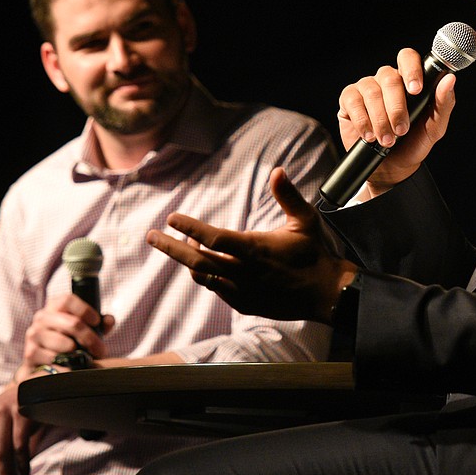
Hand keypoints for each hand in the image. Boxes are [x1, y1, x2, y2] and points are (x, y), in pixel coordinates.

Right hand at [22, 293, 114, 373]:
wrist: (43, 365)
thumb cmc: (69, 341)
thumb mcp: (85, 330)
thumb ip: (100, 323)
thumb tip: (108, 320)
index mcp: (54, 306)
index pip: (68, 300)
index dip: (85, 310)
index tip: (97, 322)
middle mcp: (42, 317)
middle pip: (72, 323)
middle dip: (90, 338)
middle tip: (101, 350)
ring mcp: (34, 334)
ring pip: (64, 343)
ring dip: (79, 354)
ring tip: (86, 359)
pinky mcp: (30, 353)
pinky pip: (54, 359)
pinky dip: (66, 364)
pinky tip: (70, 366)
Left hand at [146, 168, 356, 322]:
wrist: (325, 293)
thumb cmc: (314, 253)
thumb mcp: (305, 220)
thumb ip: (288, 196)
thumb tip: (277, 170)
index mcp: (255, 249)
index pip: (214, 238)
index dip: (190, 228)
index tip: (171, 218)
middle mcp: (244, 272)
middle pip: (198, 260)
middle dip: (171, 248)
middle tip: (151, 236)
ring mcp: (242, 291)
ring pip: (204, 276)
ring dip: (189, 261)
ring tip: (183, 246)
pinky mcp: (244, 304)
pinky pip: (217, 289)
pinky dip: (207, 276)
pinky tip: (205, 265)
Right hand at [336, 47, 457, 195]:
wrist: (392, 168)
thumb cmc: (414, 143)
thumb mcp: (434, 127)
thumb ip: (443, 103)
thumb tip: (450, 79)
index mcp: (408, 80)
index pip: (407, 58)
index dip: (411, 69)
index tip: (416, 90)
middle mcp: (386, 80)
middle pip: (388, 77)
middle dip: (396, 107)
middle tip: (401, 131)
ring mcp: (366, 88)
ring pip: (371, 91)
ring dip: (380, 119)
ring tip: (387, 140)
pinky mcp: (348, 100)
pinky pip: (352, 101)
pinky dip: (362, 120)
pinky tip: (369, 135)